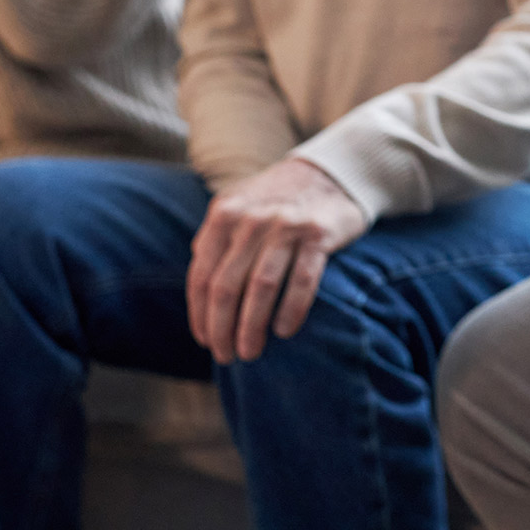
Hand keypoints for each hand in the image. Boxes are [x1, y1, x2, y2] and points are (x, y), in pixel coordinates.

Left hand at [185, 156, 368, 363]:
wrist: (331, 173)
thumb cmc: (277, 202)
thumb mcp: (238, 208)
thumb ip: (215, 242)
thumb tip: (199, 294)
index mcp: (224, 214)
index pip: (202, 275)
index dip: (200, 315)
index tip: (205, 341)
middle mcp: (251, 217)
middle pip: (226, 286)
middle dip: (222, 329)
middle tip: (226, 356)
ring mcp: (285, 224)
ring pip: (260, 287)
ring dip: (251, 327)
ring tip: (250, 351)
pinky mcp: (318, 234)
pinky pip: (301, 281)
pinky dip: (290, 311)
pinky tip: (284, 331)